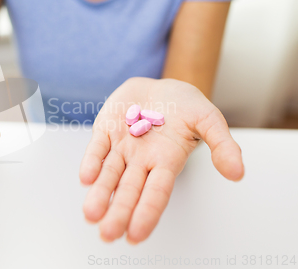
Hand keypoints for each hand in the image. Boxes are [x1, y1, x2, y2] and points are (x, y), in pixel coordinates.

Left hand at [80, 78, 243, 243]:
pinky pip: (97, 148)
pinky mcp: (105, 130)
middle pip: (129, 190)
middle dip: (118, 212)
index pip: (156, 193)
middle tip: (108, 234)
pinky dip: (91, 161)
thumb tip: (237, 173)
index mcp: (166, 161)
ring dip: (100, 192)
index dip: (147, 213)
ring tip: (91, 213)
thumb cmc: (185, 106)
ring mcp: (121, 146)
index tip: (135, 235)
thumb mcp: (209, 119)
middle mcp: (141, 160)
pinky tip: (86, 177)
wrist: (161, 86)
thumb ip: (222, 144)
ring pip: (109, 174)